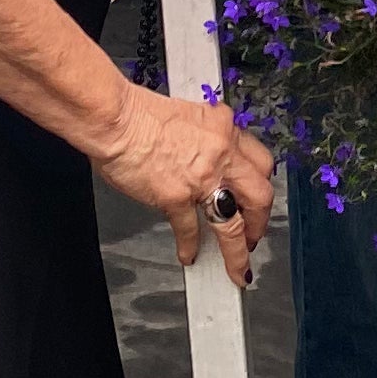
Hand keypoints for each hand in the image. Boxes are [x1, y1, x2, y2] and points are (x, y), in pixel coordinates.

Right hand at [90, 78, 276, 282]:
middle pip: (260, 195)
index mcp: (223, 127)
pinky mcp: (176, 198)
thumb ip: (202, 137)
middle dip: (261, 220)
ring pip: (234, 224)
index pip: (258, 159)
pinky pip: (190, 230)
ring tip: (237, 265)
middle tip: (255, 233)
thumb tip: (202, 154)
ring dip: (238, 249)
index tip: (255, 192)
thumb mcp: (187, 114)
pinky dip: (189, 246)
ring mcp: (201, 178)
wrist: (115, 117)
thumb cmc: (139, 112)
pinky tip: (187, 254)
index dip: (259, 182)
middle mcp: (220, 153)